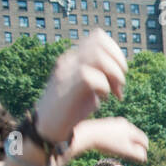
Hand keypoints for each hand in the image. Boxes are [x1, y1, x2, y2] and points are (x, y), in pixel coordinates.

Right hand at [32, 32, 130, 147]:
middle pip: (100, 41)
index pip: (99, 37)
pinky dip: (103, 88)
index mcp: (73, 58)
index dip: (116, 53)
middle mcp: (69, 60)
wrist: (47, 128)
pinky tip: (101, 100)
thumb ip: (99, 77)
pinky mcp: (67, 87)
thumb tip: (117, 75)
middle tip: (118, 86)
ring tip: (114, 92)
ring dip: (114, 74)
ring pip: (98, 55)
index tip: (117, 76)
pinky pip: (90, 77)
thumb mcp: (87, 89)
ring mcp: (66, 72)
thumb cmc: (69, 112)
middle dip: (118, 63)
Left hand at [63, 117, 146, 165]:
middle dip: (135, 146)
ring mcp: (115, 122)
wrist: (87, 134)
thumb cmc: (107, 144)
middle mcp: (125, 124)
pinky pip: (117, 132)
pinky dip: (118, 139)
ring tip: (120, 150)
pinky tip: (111, 144)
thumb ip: (138, 155)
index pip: (144, 141)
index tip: (139, 158)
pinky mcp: (107, 123)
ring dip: (126, 142)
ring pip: (126, 134)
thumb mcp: (126, 151)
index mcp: (131, 130)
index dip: (144, 150)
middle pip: (135, 136)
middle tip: (130, 155)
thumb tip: (144, 157)